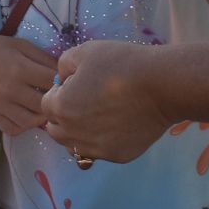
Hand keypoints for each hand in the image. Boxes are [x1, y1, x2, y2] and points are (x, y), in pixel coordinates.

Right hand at [0, 32, 58, 135]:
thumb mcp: (21, 45)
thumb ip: (44, 57)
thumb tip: (65, 71)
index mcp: (20, 68)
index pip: (53, 81)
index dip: (64, 81)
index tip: (65, 80)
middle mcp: (10, 89)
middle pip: (45, 105)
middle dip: (55, 101)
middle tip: (58, 97)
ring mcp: (0, 105)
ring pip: (31, 122)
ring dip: (42, 116)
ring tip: (43, 106)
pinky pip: (14, 129)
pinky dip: (24, 125)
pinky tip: (27, 114)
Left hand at [38, 40, 169, 164]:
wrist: (162, 86)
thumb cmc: (122, 64)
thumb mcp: (86, 52)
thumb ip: (63, 65)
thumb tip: (62, 79)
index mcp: (62, 108)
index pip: (45, 105)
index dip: (59, 92)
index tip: (77, 84)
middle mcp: (74, 134)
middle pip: (56, 130)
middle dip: (63, 116)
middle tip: (85, 100)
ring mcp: (97, 149)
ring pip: (76, 145)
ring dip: (80, 132)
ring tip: (99, 114)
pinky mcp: (118, 156)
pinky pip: (100, 150)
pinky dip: (103, 140)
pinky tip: (118, 123)